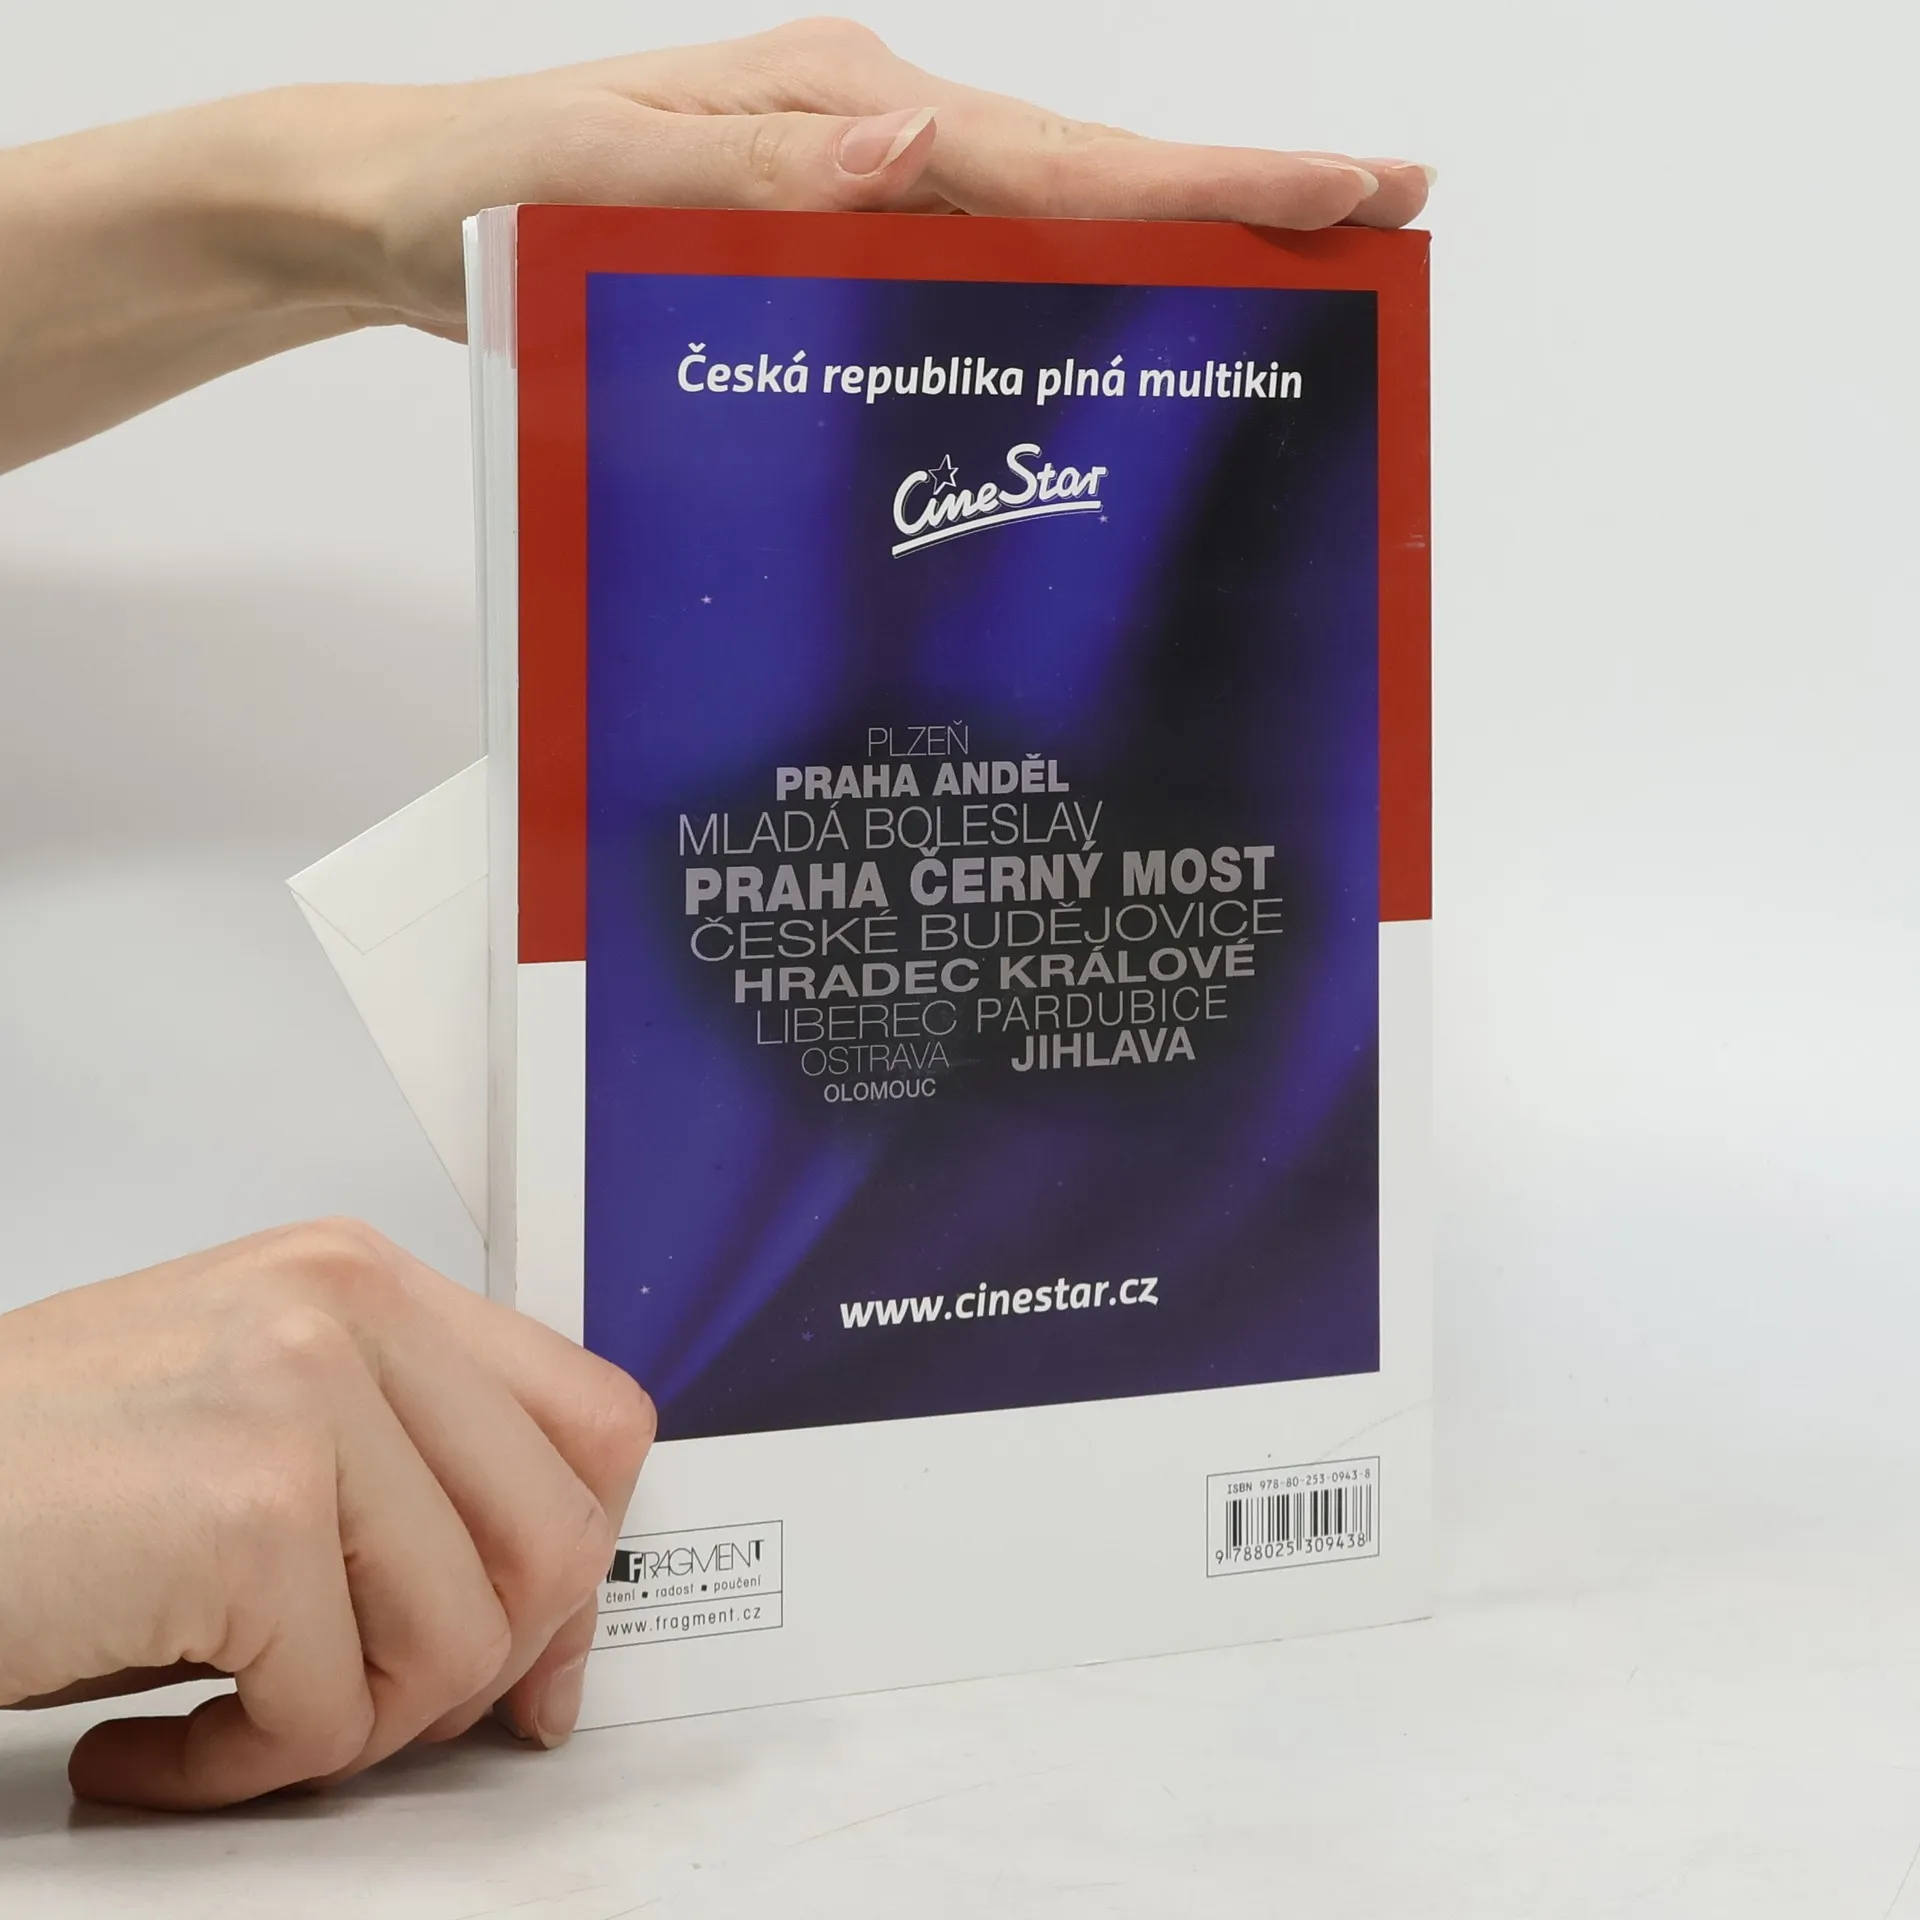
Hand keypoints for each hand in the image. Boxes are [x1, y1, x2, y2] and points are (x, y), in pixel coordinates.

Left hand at [0, 18, 1431, 465]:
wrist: (383, 207)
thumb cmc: (471, 196)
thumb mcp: (585, 178)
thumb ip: (744, 170)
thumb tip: (915, 152)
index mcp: (835, 107)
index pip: (1055, 154)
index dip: (1210, 179)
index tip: (1352, 184)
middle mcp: (860, 130)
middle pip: (1081, 170)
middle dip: (1237, 190)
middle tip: (1382, 207)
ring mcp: (842, 177)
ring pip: (1036, 214)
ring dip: (1164, 234)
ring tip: (1290, 258)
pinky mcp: (816, 230)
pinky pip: (965, 258)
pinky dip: (1056, 279)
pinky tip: (1102, 319)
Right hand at [0, 1219, 653, 1810]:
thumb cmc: (29, 1482)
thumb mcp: (253, 1430)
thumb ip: (407, 1481)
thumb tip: (547, 1636)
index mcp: (366, 1281)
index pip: (594, 1417)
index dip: (583, 1560)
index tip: (535, 1657)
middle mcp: (350, 1311)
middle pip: (557, 1534)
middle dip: (476, 1669)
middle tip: (362, 1715)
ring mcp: (303, 1398)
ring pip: (463, 1637)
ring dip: (351, 1730)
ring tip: (236, 1723)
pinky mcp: (243, 1514)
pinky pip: (331, 1715)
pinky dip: (241, 1775)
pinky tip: (146, 1747)